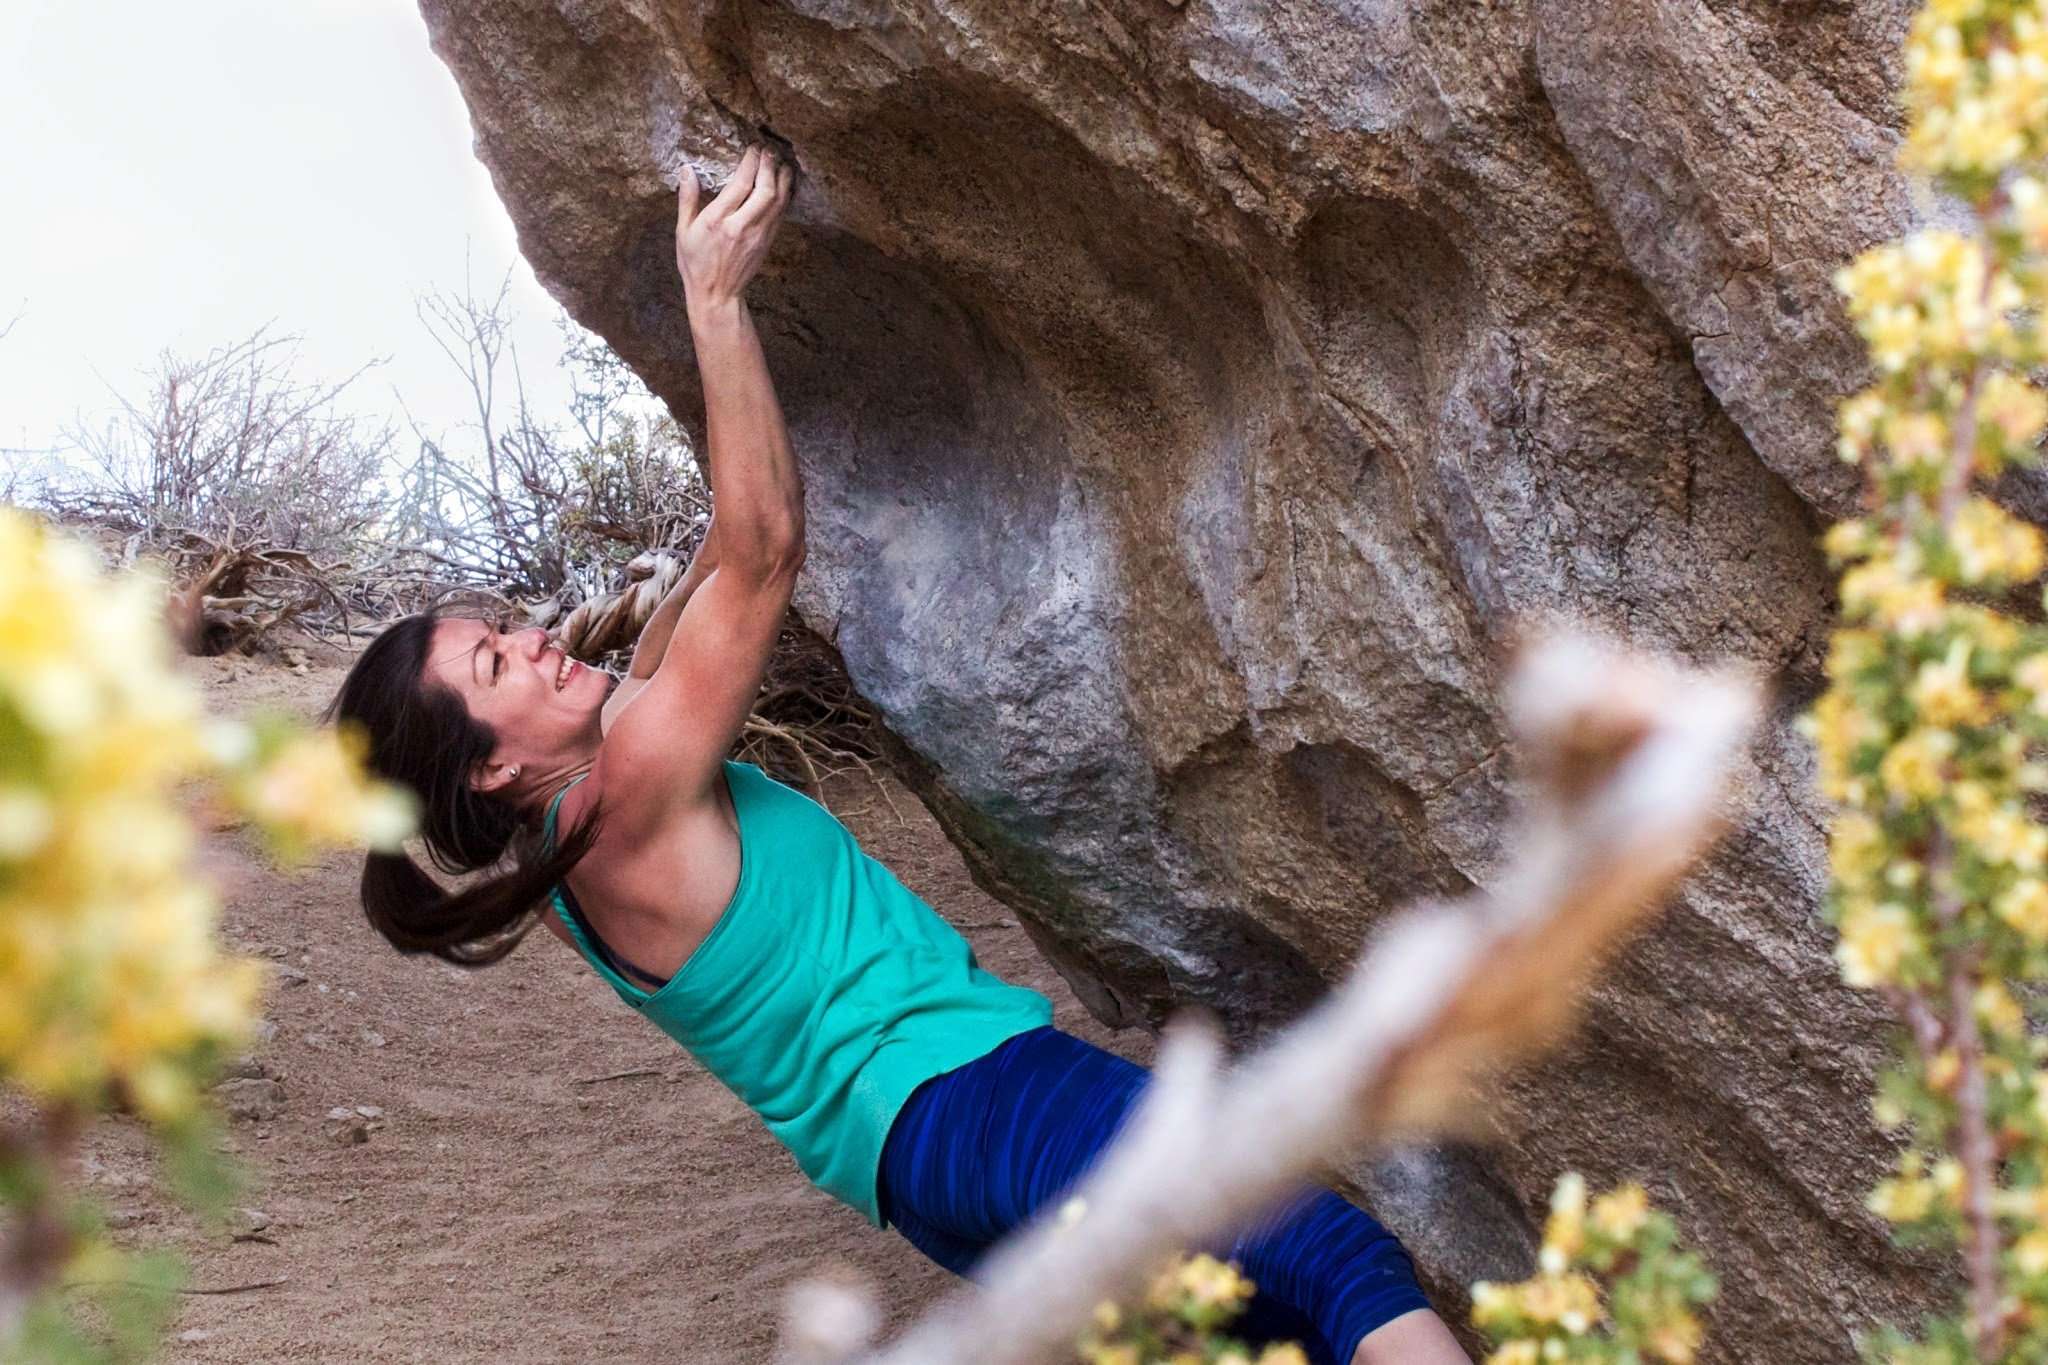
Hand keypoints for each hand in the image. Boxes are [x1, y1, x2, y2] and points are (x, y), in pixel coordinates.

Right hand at [675, 146, 793, 311]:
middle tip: (768, 151)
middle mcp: (741, 227)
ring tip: (781, 163)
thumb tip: (687, 169)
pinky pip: (781, 214)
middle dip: (770, 166)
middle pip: (765, 190)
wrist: (717, 295)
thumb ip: (687, 198)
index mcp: (718, 221)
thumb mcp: (683, 231)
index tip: (752, 149)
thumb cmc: (695, 263)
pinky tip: (784, 184)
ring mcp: (758, 235)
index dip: (751, 163)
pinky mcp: (767, 242)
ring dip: (782, 179)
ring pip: (778, 201)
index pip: (741, 184)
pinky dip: (785, 196)